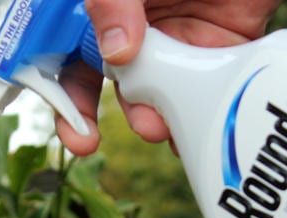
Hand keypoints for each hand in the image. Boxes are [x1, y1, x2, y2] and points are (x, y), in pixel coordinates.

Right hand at [57, 0, 280, 155]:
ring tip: (168, 122)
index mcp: (97, 7)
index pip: (65, 61)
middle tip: (126, 130)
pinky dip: (206, 107)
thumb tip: (117, 54)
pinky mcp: (221, 41)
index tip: (77, 135)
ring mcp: (175, 36)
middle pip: (112, 84)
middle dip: (119, 114)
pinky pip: (209, 83)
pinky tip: (203, 121)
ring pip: (161, 91)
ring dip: (162, 115)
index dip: (65, 101)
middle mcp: (131, 25)